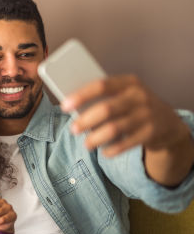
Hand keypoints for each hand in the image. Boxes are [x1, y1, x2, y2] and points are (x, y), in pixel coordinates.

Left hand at [63, 74, 193, 185]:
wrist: (169, 123)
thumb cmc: (134, 107)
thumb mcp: (123, 96)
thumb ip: (104, 98)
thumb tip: (74, 109)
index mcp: (129, 82)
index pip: (101, 85)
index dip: (81, 95)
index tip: (64, 106)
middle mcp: (139, 96)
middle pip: (106, 109)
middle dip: (86, 120)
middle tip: (73, 129)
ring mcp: (148, 114)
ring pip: (114, 128)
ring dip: (96, 138)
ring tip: (86, 144)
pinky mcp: (152, 132)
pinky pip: (127, 143)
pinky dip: (113, 149)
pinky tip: (104, 152)